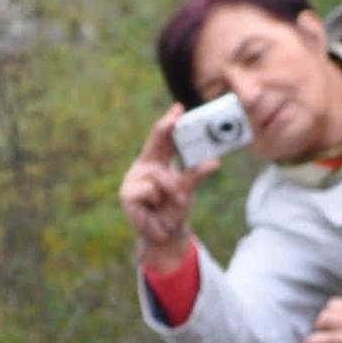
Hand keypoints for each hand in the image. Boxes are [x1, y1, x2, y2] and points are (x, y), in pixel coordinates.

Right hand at [121, 111, 213, 267]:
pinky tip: (153, 209)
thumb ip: (196, 174)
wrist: (165, 234)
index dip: (169, 121)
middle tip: (175, 117)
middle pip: (154, 142)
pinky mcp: (127, 194)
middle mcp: (144, 166)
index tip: (178, 108)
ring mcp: (134, 179)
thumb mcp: (188, 189)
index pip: (164, 138)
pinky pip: (149, 190)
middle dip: (165, 128)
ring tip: (170, 201)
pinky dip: (156, 200)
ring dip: (170, 189)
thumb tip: (215, 162)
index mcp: (158, 161)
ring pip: (157, 174)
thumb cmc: (174, 208)